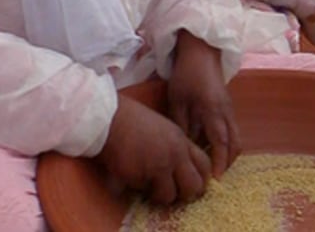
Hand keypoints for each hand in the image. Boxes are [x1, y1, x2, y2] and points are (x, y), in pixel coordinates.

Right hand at [96, 94, 212, 204]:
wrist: (110, 118)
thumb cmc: (134, 121)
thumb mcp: (165, 129)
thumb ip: (177, 147)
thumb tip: (183, 169)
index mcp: (181, 142)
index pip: (204, 166)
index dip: (201, 179)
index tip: (194, 185)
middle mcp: (173, 156)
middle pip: (193, 187)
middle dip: (185, 195)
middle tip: (175, 194)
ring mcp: (156, 167)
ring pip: (168, 196)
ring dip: (159, 196)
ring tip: (149, 187)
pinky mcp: (138, 177)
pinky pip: (143, 193)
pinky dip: (138, 189)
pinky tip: (131, 177)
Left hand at [167, 31, 238, 177]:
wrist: (202, 51)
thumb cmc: (186, 73)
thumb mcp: (177, 100)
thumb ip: (181, 124)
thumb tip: (183, 148)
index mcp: (213, 110)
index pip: (221, 142)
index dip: (219, 162)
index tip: (214, 179)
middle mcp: (226, 111)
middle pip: (235, 143)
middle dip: (227, 162)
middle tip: (214, 176)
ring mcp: (230, 108)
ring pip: (236, 137)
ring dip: (228, 153)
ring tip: (212, 165)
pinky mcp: (228, 106)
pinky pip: (232, 129)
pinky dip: (226, 142)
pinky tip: (210, 147)